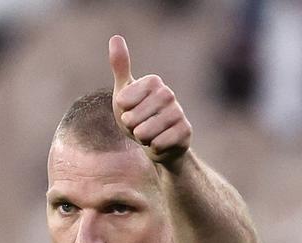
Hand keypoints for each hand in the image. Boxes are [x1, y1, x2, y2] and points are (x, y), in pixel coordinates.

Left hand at [109, 34, 191, 165]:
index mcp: (153, 82)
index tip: (128, 110)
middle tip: (136, 126)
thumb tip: (116, 37)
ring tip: (146, 135)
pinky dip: (153, 147)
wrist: (157, 144)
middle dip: (130, 127)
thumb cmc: (138, 117)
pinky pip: (160, 143)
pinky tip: (158, 143)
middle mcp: (168, 94)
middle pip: (134, 117)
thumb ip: (120, 68)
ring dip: (141, 138)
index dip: (122, 111)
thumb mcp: (124, 93)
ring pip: (146, 132)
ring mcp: (178, 113)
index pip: (125, 99)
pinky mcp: (185, 131)